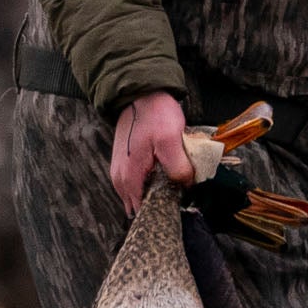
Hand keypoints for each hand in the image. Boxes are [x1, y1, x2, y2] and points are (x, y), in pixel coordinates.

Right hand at [109, 90, 193, 214]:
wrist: (140, 95)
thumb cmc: (154, 115)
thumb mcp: (171, 140)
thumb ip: (178, 168)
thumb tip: (186, 186)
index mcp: (129, 178)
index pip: (144, 212)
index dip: (163, 211)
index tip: (180, 204)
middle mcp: (120, 180)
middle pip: (141, 206)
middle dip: (161, 203)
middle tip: (180, 192)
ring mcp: (121, 172)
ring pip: (140, 195)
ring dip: (156, 192)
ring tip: (173, 182)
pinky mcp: (125, 164)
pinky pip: (138, 184)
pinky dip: (151, 182)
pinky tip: (164, 173)